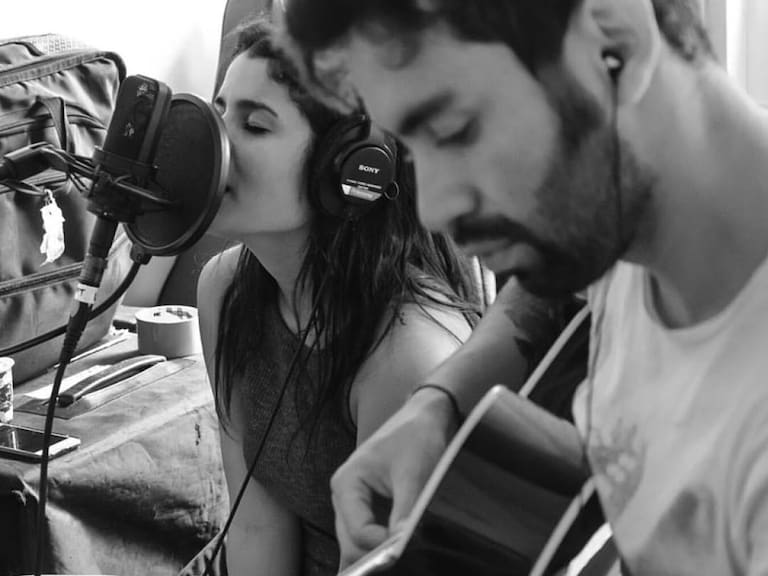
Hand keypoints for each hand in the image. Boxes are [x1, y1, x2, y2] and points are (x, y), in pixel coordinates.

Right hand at [331, 387, 459, 569]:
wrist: (424, 417)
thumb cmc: (415, 437)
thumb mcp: (413, 474)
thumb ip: (405, 511)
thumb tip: (401, 543)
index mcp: (347, 483)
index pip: (357, 530)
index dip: (380, 545)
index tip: (406, 547)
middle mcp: (344, 496)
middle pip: (350, 542)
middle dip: (374, 556)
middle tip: (402, 559)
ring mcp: (353, 504)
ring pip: (355, 545)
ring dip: (374, 555)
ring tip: (397, 560)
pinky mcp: (367, 509)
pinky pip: (364, 538)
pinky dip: (373, 551)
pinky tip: (384, 561)